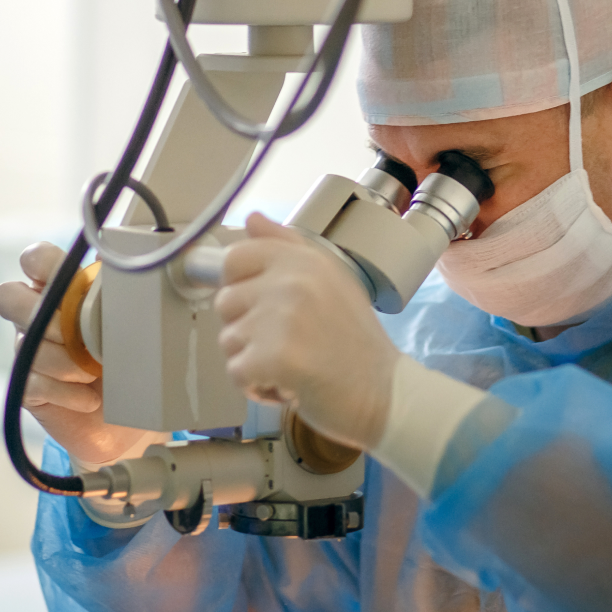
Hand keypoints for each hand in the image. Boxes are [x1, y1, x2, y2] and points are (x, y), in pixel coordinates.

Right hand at [0, 242, 154, 465]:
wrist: (131, 419)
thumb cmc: (133, 362)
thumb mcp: (135, 323)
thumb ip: (118, 291)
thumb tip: (111, 257)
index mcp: (63, 290)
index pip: (35, 258)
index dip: (43, 262)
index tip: (72, 281)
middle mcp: (39, 316)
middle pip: (7, 296)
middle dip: (45, 316)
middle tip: (80, 336)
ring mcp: (30, 351)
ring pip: (27, 344)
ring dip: (67, 362)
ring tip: (97, 373)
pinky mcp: (28, 387)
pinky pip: (32, 382)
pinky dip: (67, 393)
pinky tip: (90, 399)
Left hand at [215, 213, 399, 450]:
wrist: (386, 392)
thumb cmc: (355, 342)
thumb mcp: (330, 280)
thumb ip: (287, 246)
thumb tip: (251, 218)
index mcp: (303, 260)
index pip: (235, 258)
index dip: (241, 288)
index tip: (265, 309)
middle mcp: (292, 281)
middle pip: (226, 303)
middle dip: (247, 330)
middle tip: (287, 343)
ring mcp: (283, 317)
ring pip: (229, 341)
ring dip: (253, 361)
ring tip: (291, 365)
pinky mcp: (276, 356)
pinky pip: (237, 372)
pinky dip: (257, 387)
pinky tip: (288, 385)